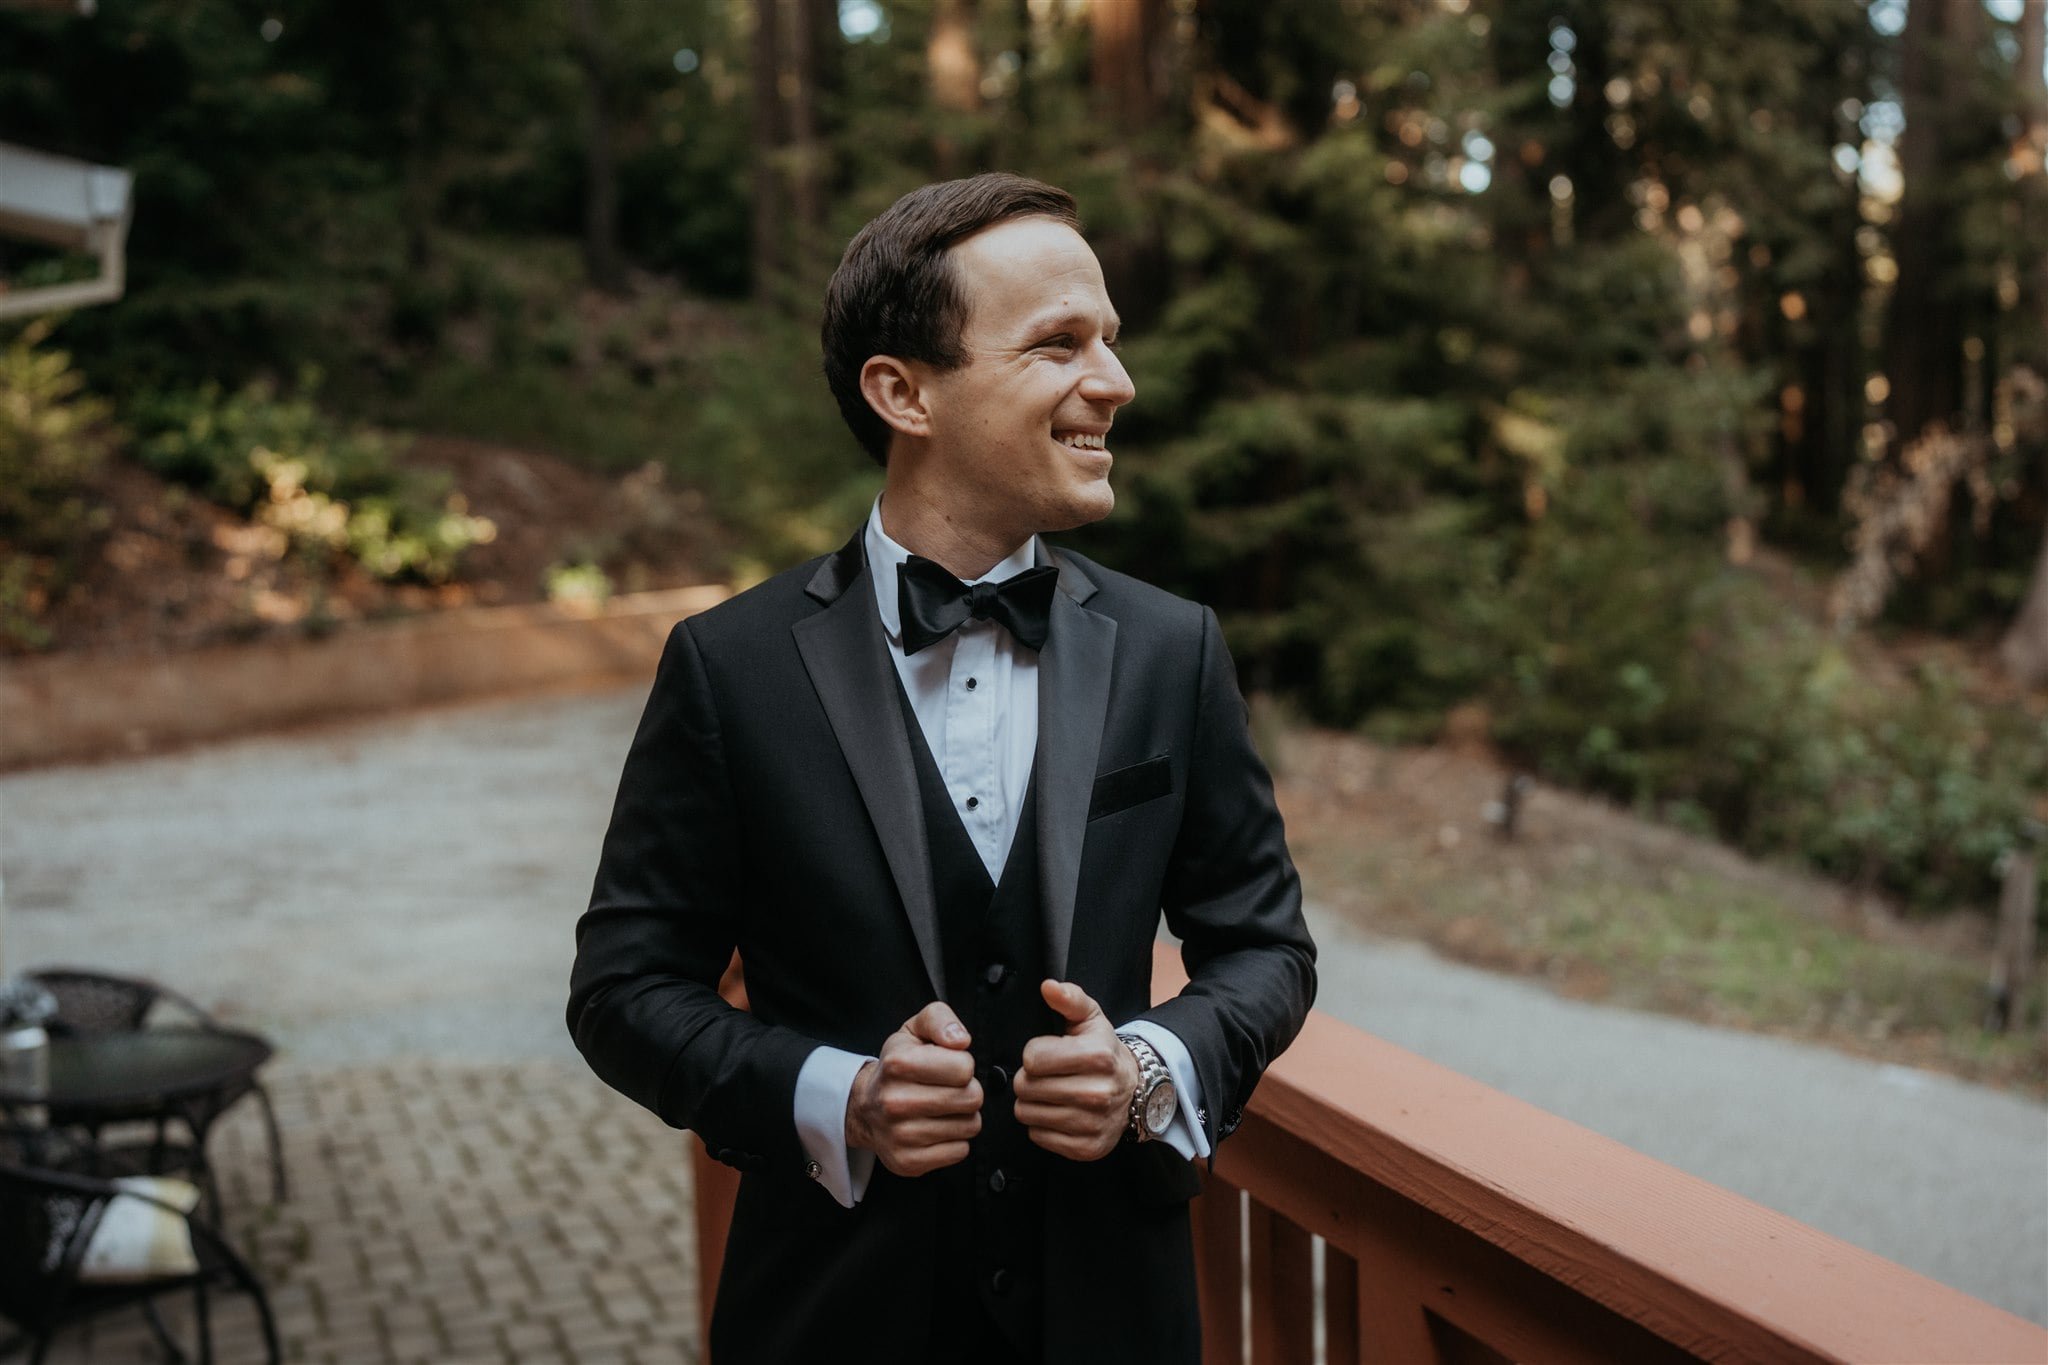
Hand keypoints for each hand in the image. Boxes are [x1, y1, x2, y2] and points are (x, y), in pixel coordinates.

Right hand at [845, 1000, 982, 1177]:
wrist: (865, 1107)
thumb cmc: (897, 1067)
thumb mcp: (914, 1030)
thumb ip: (940, 1019)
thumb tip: (960, 1040)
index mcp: (898, 1064)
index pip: (964, 1067)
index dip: (962, 1065)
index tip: (947, 1066)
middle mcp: (895, 1102)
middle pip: (971, 1098)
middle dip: (967, 1090)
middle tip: (947, 1089)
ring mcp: (900, 1136)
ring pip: (970, 1126)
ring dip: (962, 1116)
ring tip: (940, 1108)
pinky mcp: (908, 1162)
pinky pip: (960, 1151)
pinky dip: (954, 1140)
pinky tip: (936, 1128)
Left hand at [1013, 980, 1139, 1162]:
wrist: (1135, 1090)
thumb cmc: (1103, 1052)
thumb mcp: (1090, 1019)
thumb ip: (1069, 999)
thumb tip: (1048, 987)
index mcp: (1098, 1056)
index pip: (1032, 1058)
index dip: (1033, 1055)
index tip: (1048, 1055)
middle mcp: (1098, 1093)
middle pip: (1026, 1087)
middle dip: (1029, 1079)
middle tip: (1046, 1076)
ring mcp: (1093, 1124)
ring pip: (1027, 1114)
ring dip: (1032, 1102)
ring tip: (1051, 1093)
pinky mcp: (1086, 1148)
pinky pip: (1038, 1136)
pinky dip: (1041, 1125)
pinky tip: (1058, 1112)